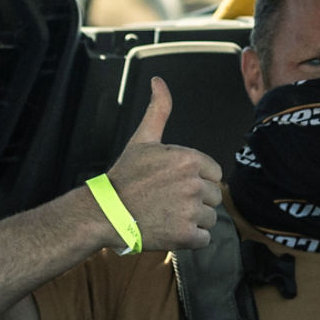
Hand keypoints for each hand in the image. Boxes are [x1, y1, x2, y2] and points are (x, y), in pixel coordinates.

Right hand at [102, 78, 223, 249]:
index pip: (214, 173)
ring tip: (168, 214)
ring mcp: (190, 211)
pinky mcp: (186, 236)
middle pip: (213, 196)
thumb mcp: (143, 139)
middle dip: (195, 200)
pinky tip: (170, 228)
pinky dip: (190, 238)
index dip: (196, 179)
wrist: (105, 212)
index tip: (174, 183)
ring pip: (210, 218)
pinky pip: (204, 238)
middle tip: (168, 200)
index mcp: (189, 159)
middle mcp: (194, 184)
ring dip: (193, 220)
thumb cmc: (125, 177)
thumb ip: (159, 109)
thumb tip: (159, 81)